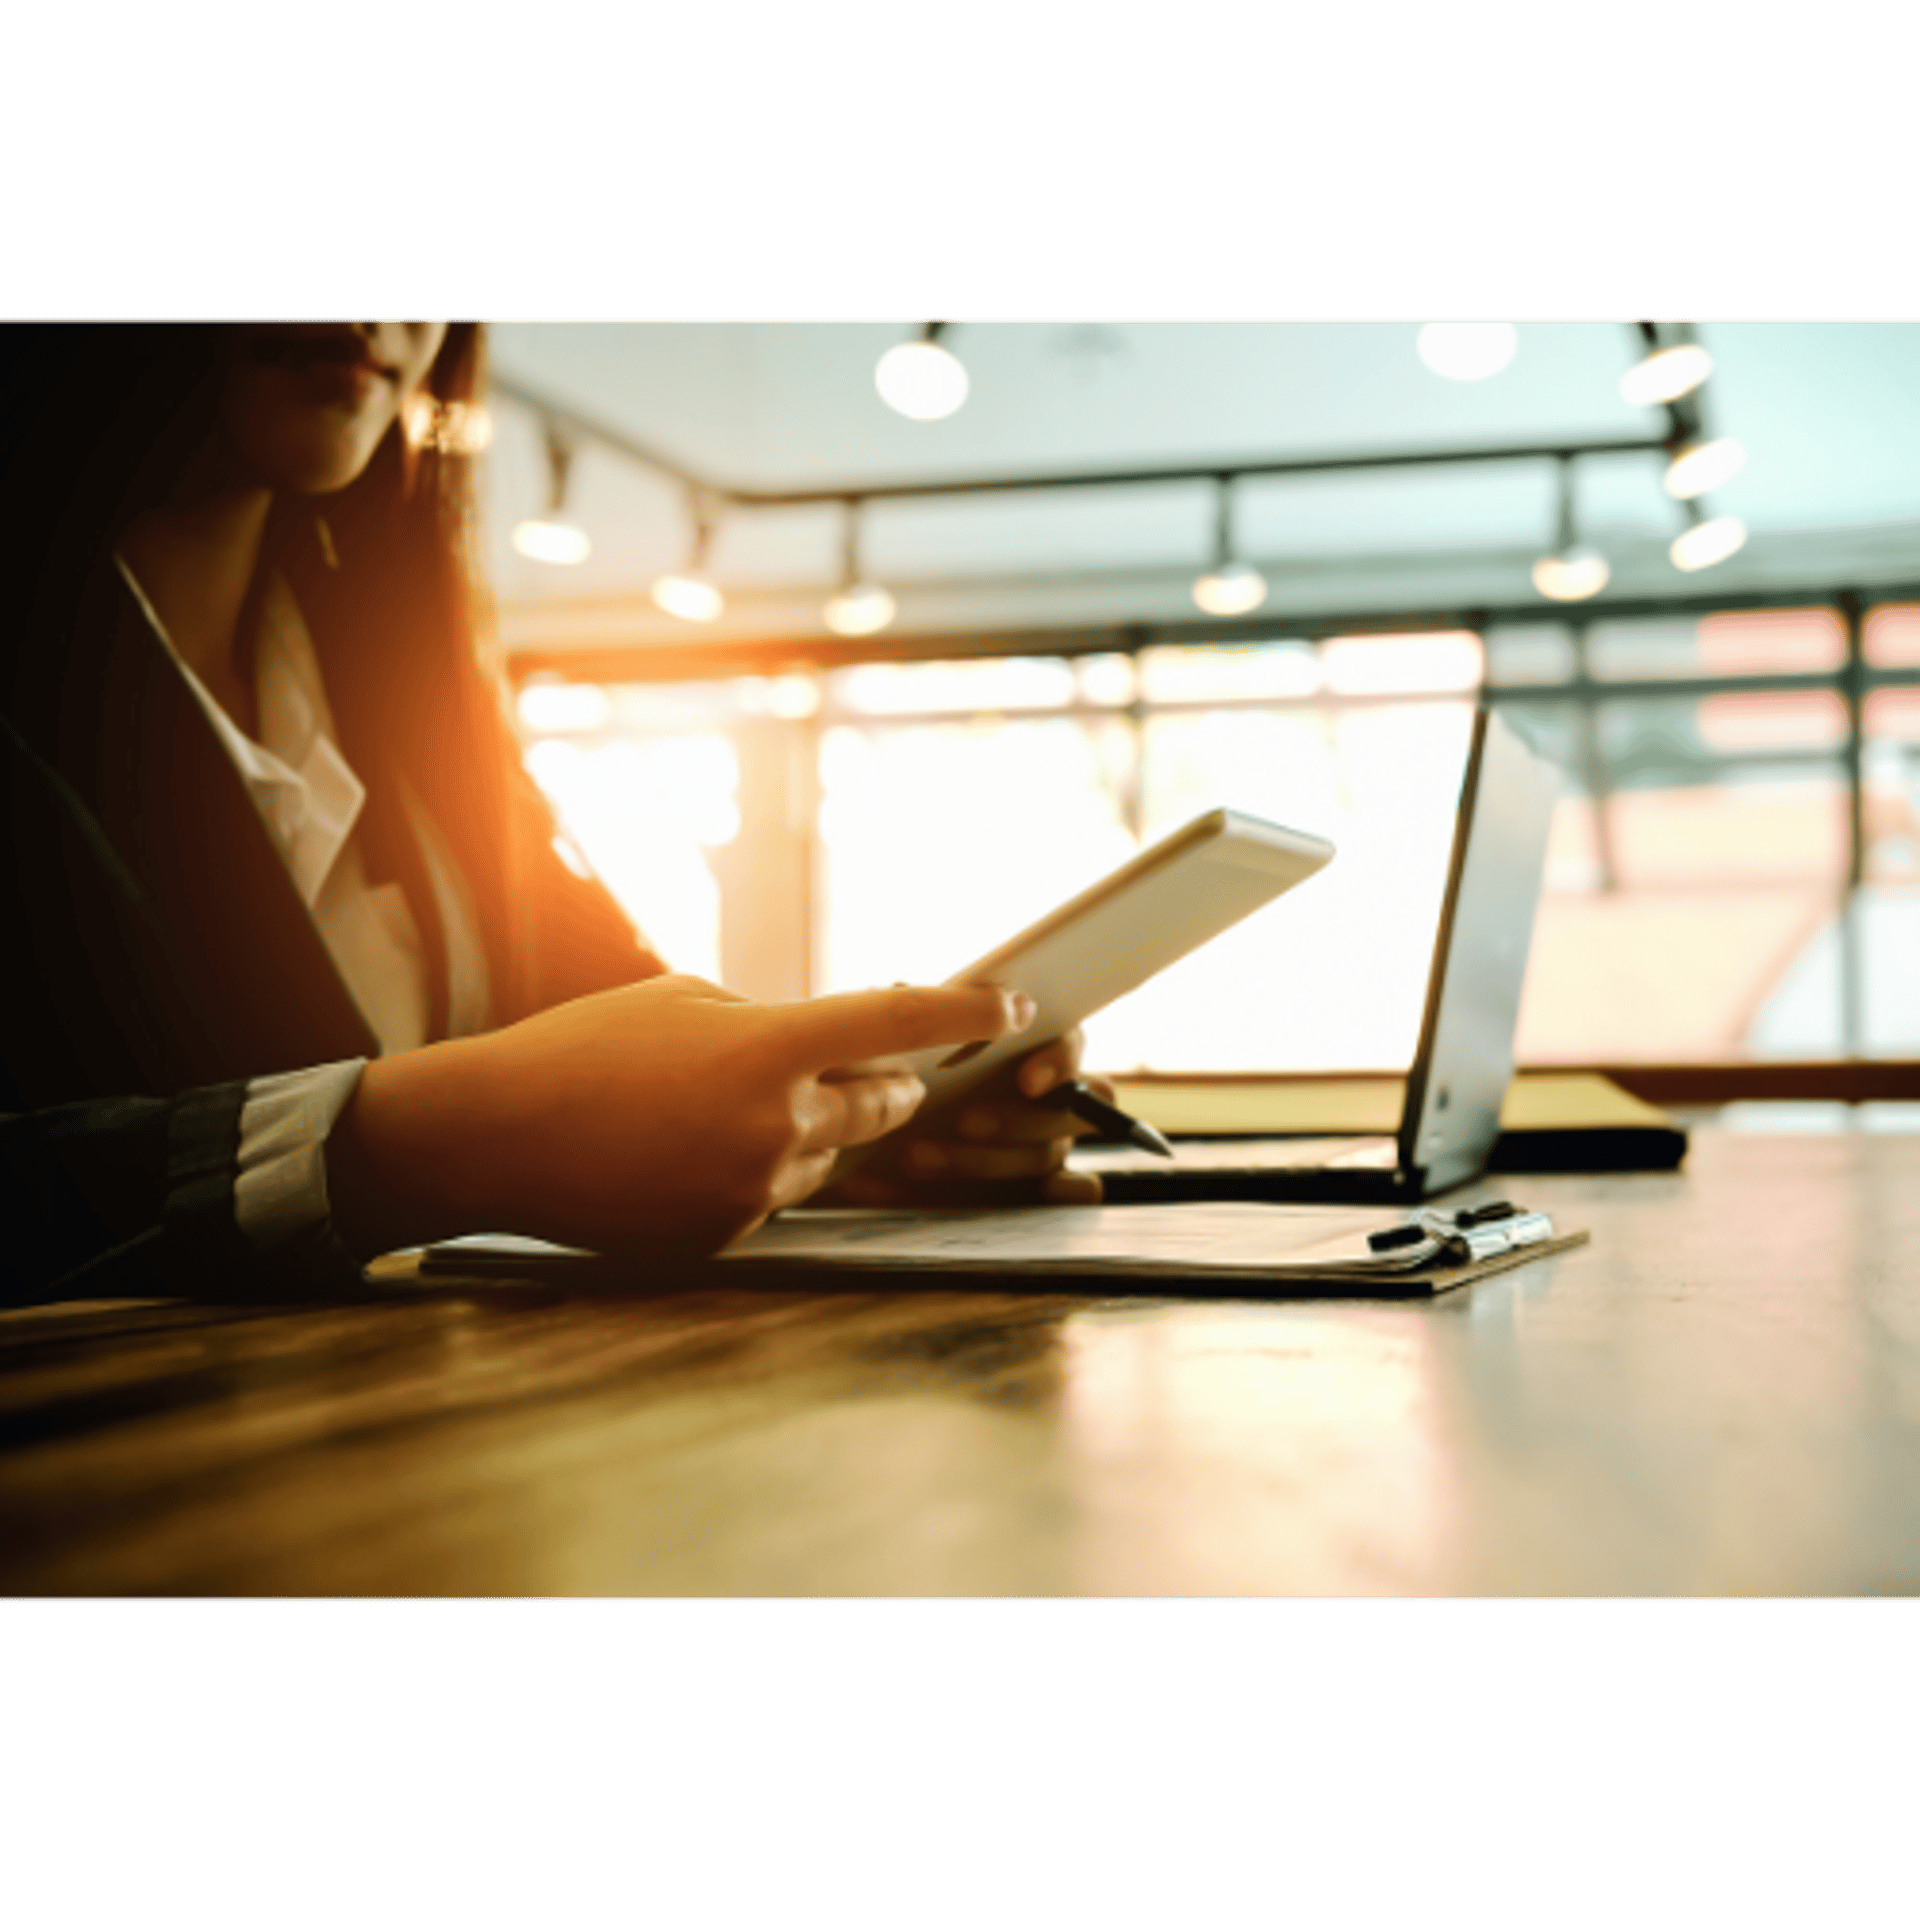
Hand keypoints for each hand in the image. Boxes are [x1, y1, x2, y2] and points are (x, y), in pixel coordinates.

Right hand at [330, 974, 1037, 1257]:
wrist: (494, 1138)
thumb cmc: (582, 1050)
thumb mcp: (685, 1002)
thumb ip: (768, 1021)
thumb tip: (823, 1043)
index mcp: (768, 1049)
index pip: (900, 1024)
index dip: (967, 1011)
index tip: (1010, 1005)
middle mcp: (776, 1126)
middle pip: (885, 1105)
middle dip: (892, 1082)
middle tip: (883, 1067)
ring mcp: (753, 1192)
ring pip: (830, 1158)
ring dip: (814, 1132)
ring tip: (733, 1109)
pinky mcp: (726, 1240)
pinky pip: (777, 1201)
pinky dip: (761, 1174)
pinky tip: (694, 1154)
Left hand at [827, 1027, 1111, 1207]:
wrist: (866, 1145)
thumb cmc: (895, 1078)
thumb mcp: (894, 1042)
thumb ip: (908, 1017)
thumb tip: (902, 991)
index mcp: (1031, 1048)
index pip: (1070, 1044)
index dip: (1057, 1061)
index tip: (1027, 1079)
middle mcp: (1049, 1098)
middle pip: (1065, 1110)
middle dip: (1015, 1119)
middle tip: (963, 1121)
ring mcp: (1044, 1146)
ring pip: (1049, 1155)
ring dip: (990, 1159)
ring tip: (919, 1156)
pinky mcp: (1032, 1191)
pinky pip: (1068, 1196)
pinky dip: (1051, 1199)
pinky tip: (1008, 1202)